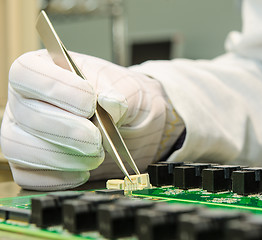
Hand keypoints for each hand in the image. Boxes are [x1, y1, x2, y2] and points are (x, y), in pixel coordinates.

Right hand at [0, 50, 183, 189]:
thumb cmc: (117, 97)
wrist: (127, 122)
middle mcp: (23, 100)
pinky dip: (56, 178)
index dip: (57, 89)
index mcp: (42, 68)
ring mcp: (20, 132)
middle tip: (96, 139)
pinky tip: (82, 173)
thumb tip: (110, 103)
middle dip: (67, 131)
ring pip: (20, 148)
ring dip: (62, 157)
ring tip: (95, 156)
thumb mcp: (124, 87)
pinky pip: (27, 177)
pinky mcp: (26, 163)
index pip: (27, 73)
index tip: (90, 103)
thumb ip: (118, 94)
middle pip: (26, 114)